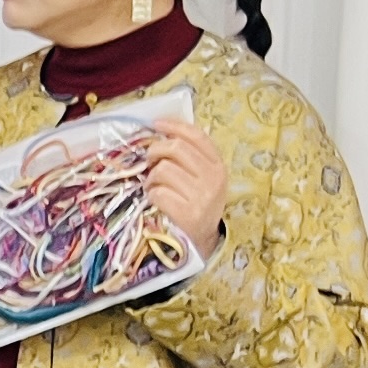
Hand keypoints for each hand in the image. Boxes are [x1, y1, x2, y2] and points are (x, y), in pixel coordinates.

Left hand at [143, 118, 228, 256]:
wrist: (200, 242)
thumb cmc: (195, 205)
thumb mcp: (201, 179)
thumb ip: (188, 158)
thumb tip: (161, 133)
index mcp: (217, 166)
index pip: (197, 136)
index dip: (174, 126)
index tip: (156, 124)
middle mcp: (213, 178)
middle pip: (176, 148)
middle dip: (155, 152)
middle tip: (149, 162)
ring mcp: (202, 197)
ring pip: (163, 170)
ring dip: (151, 178)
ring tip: (154, 187)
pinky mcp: (187, 213)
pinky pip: (158, 193)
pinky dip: (151, 195)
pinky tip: (156, 201)